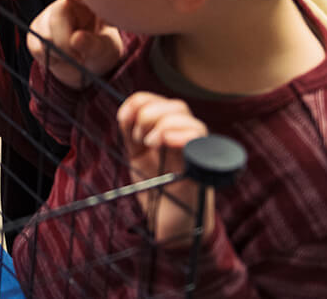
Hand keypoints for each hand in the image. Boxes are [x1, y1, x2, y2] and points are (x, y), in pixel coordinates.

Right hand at [27, 0, 122, 88]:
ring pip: (45, 35)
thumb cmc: (102, 49)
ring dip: (61, 53)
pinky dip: (51, 59)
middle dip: (67, 41)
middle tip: (80, 56)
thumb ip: (93, 44)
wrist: (90, 67)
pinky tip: (63, 58)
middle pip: (56, 17)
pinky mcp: (35, 32)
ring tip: (76, 57)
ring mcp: (47, 17)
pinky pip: (36, 47)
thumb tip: (76, 39)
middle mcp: (64, 3)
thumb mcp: (107, 47)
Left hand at [117, 92, 212, 242]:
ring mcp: (196, 151)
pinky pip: (201, 141)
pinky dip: (182, 134)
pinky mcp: (202, 168)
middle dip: (150, 114)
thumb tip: (125, 113)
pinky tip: (166, 141)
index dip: (140, 102)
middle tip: (139, 138)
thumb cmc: (157, 191)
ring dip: (165, 124)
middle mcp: (184, 137)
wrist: (173, 225)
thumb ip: (132, 135)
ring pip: (189, 119)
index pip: (159, 101)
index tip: (124, 120)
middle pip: (176, 106)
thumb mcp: (138, 158)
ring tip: (151, 143)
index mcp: (167, 131)